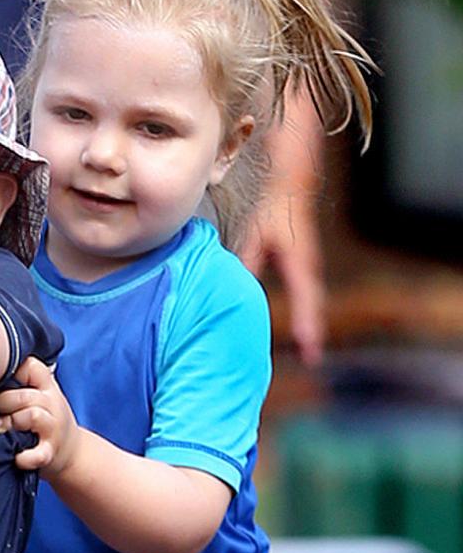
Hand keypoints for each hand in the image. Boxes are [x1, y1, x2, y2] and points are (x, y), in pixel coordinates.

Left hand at [0, 357, 79, 482]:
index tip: (0, 382)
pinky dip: (25, 457)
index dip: (12, 371)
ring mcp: (52, 429)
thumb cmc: (46, 420)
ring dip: (11, 422)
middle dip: (4, 401)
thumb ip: (20, 384)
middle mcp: (52, 405)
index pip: (31, 367)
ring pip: (32, 416)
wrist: (73, 452)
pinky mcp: (49, 453)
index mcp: (47, 388)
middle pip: (26, 395)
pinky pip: (38, 454)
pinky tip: (16, 457)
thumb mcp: (41, 396)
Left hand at [240, 184, 325, 367]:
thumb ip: (248, 261)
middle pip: (314, 306)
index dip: (305, 317)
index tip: (306, 339)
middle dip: (313, 333)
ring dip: (313, 330)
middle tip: (312, 360)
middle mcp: (309, 269)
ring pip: (314, 306)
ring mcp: (311, 272)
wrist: (292, 192)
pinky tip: (306, 339)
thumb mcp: (255, 236)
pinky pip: (310, 302)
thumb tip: (238, 287)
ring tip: (311, 357)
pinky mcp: (308, 274)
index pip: (303, 294)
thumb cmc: (270, 214)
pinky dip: (309, 320)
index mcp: (298, 261)